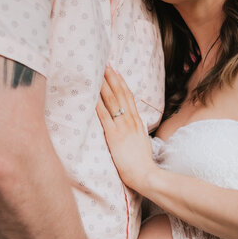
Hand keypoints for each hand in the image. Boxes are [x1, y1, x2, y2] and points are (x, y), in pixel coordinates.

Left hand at [96, 67, 156, 190]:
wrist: (146, 174)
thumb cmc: (143, 164)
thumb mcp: (143, 143)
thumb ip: (138, 133)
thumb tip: (135, 129)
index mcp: (138, 123)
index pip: (129, 98)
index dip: (121, 83)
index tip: (115, 72)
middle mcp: (131, 121)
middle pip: (121, 94)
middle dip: (112, 78)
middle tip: (104, 64)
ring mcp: (123, 127)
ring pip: (112, 101)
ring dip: (104, 86)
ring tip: (97, 72)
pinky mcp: (114, 136)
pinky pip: (104, 116)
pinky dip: (98, 104)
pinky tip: (92, 95)